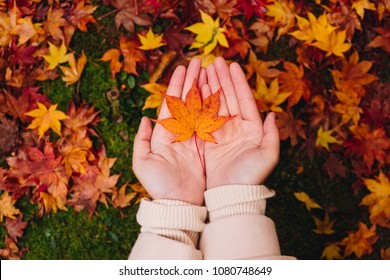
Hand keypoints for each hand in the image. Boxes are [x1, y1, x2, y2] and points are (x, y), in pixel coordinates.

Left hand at [132, 58, 206, 204]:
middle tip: (200, 62)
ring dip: (204, 89)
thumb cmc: (159, 184)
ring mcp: (194, 137)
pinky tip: (218, 93)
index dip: (177, 85)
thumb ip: (141, 140)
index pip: (172, 103)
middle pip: (187, 100)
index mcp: (165, 132)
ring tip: (210, 72)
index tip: (184, 68)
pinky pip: (211, 122)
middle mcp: (180, 132)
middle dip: (192, 80)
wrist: (179, 203)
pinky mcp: (206, 145)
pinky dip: (214, 107)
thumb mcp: (143, 162)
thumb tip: (145, 119)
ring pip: (200, 108)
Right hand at [202, 57, 279, 188]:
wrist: (230, 194)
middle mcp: (236, 128)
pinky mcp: (208, 140)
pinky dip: (200, 103)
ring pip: (215, 104)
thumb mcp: (267, 156)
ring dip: (210, 87)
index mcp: (251, 129)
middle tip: (214, 62)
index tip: (232, 66)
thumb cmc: (250, 176)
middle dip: (222, 79)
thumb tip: (272, 116)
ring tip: (204, 70)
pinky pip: (203, 117)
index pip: (244, 100)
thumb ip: (272, 135)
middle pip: (228, 98)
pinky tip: (197, 90)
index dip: (238, 83)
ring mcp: (221, 132)